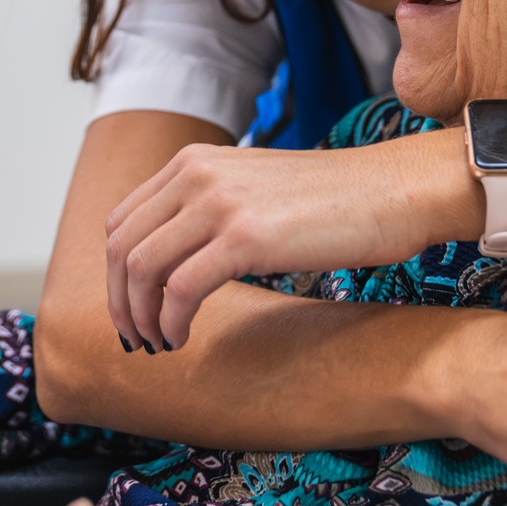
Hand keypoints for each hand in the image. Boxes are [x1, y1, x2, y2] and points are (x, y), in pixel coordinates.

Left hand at [105, 139, 445, 351]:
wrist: (391, 191)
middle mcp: (196, 174)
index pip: (121, 221)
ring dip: (142, 318)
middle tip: (136, 339)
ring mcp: (218, 202)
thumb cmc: (331, 201)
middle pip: (122, 247)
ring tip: (160, 344)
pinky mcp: (245, 236)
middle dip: (121, 303)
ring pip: (142, 269)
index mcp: (193, 161)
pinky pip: (181, 289)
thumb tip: (169, 260)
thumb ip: (207, 208)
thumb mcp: (252, 189)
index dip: (115, 274)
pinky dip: (172, 323)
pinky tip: (183, 339)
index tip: (131, 310)